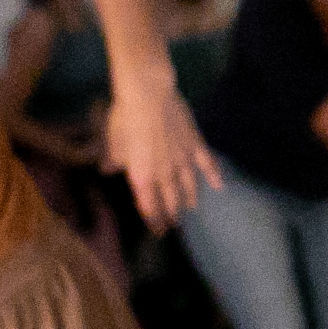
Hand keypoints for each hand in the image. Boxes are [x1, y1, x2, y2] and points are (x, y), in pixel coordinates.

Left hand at [104, 77, 220, 227]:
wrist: (148, 95)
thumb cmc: (125, 118)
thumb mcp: (113, 142)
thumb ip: (113, 160)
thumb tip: (108, 171)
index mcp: (143, 176)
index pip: (149, 206)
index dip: (154, 221)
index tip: (158, 232)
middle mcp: (165, 174)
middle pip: (170, 199)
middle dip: (172, 214)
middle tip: (174, 224)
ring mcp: (182, 159)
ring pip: (188, 185)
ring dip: (189, 198)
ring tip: (191, 208)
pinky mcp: (194, 143)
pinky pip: (206, 163)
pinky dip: (214, 175)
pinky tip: (220, 185)